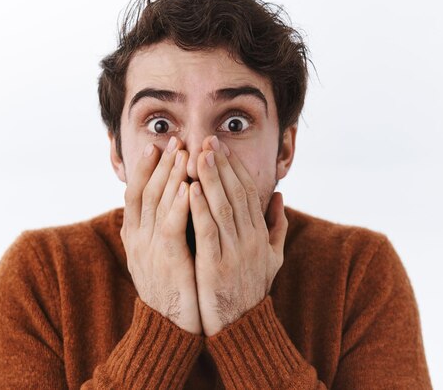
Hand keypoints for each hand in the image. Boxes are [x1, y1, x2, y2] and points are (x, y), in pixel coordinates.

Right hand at [122, 136, 201, 334]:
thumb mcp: (160, 253)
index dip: (146, 167)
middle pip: (146, 191)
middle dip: (159, 164)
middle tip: (173, 140)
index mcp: (135, 234)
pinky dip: (177, 205)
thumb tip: (172, 201)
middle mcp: (137, 238)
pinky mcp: (166, 261)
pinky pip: (170, 227)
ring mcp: (148, 249)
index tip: (157, 145)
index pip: (137, 192)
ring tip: (181, 153)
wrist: (169, 326)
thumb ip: (164, 225)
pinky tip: (187, 187)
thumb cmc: (172, 286)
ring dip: (170, 176)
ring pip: (157, 204)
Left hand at [190, 136, 287, 336]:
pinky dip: (199, 210)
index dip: (234, 167)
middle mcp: (250, 240)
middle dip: (221, 165)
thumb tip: (279, 197)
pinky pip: (207, 233)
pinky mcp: (216, 268)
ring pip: (222, 208)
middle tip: (207, 140)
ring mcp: (234, 253)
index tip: (221, 147)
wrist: (243, 329)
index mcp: (260, 235)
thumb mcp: (272, 259)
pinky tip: (189, 190)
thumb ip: (277, 227)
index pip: (248, 192)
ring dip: (209, 180)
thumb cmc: (251, 291)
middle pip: (235, 193)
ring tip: (198, 155)